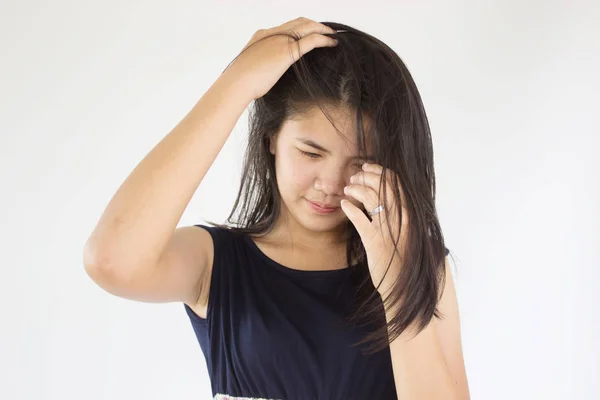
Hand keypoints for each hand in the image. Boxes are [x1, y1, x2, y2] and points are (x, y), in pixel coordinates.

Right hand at [222, 17, 337, 100]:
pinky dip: (324, 39)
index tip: (310, 32)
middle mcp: (271, 33)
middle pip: (299, 21)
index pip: (286, 26)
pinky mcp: (287, 51)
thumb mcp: (251, 69)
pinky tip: (333, 43)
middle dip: (314, 24)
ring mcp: (279, 40)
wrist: (235, 84)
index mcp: (261, 36)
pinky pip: (312, 40)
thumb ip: (261, 65)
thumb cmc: (239, 83)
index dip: (301, 27)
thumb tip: (267, 74)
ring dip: (322, 29)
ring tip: (333, 35)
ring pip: (307, 26)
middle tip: (326, 31)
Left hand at [341, 162, 408, 297]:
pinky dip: (350, 209)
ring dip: (357, 189)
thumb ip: (403, 216)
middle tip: (355, 175)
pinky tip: (344, 205)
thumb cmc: (405, 259)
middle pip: (383, 187)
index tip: (369, 168)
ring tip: (348, 188)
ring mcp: (389, 230)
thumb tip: (392, 197)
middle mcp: (402, 219)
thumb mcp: (410, 233)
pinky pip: (360, 220)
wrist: (404, 285)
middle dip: (367, 176)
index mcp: (411, 215)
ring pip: (372, 199)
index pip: (397, 184)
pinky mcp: (375, 242)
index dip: (381, 172)